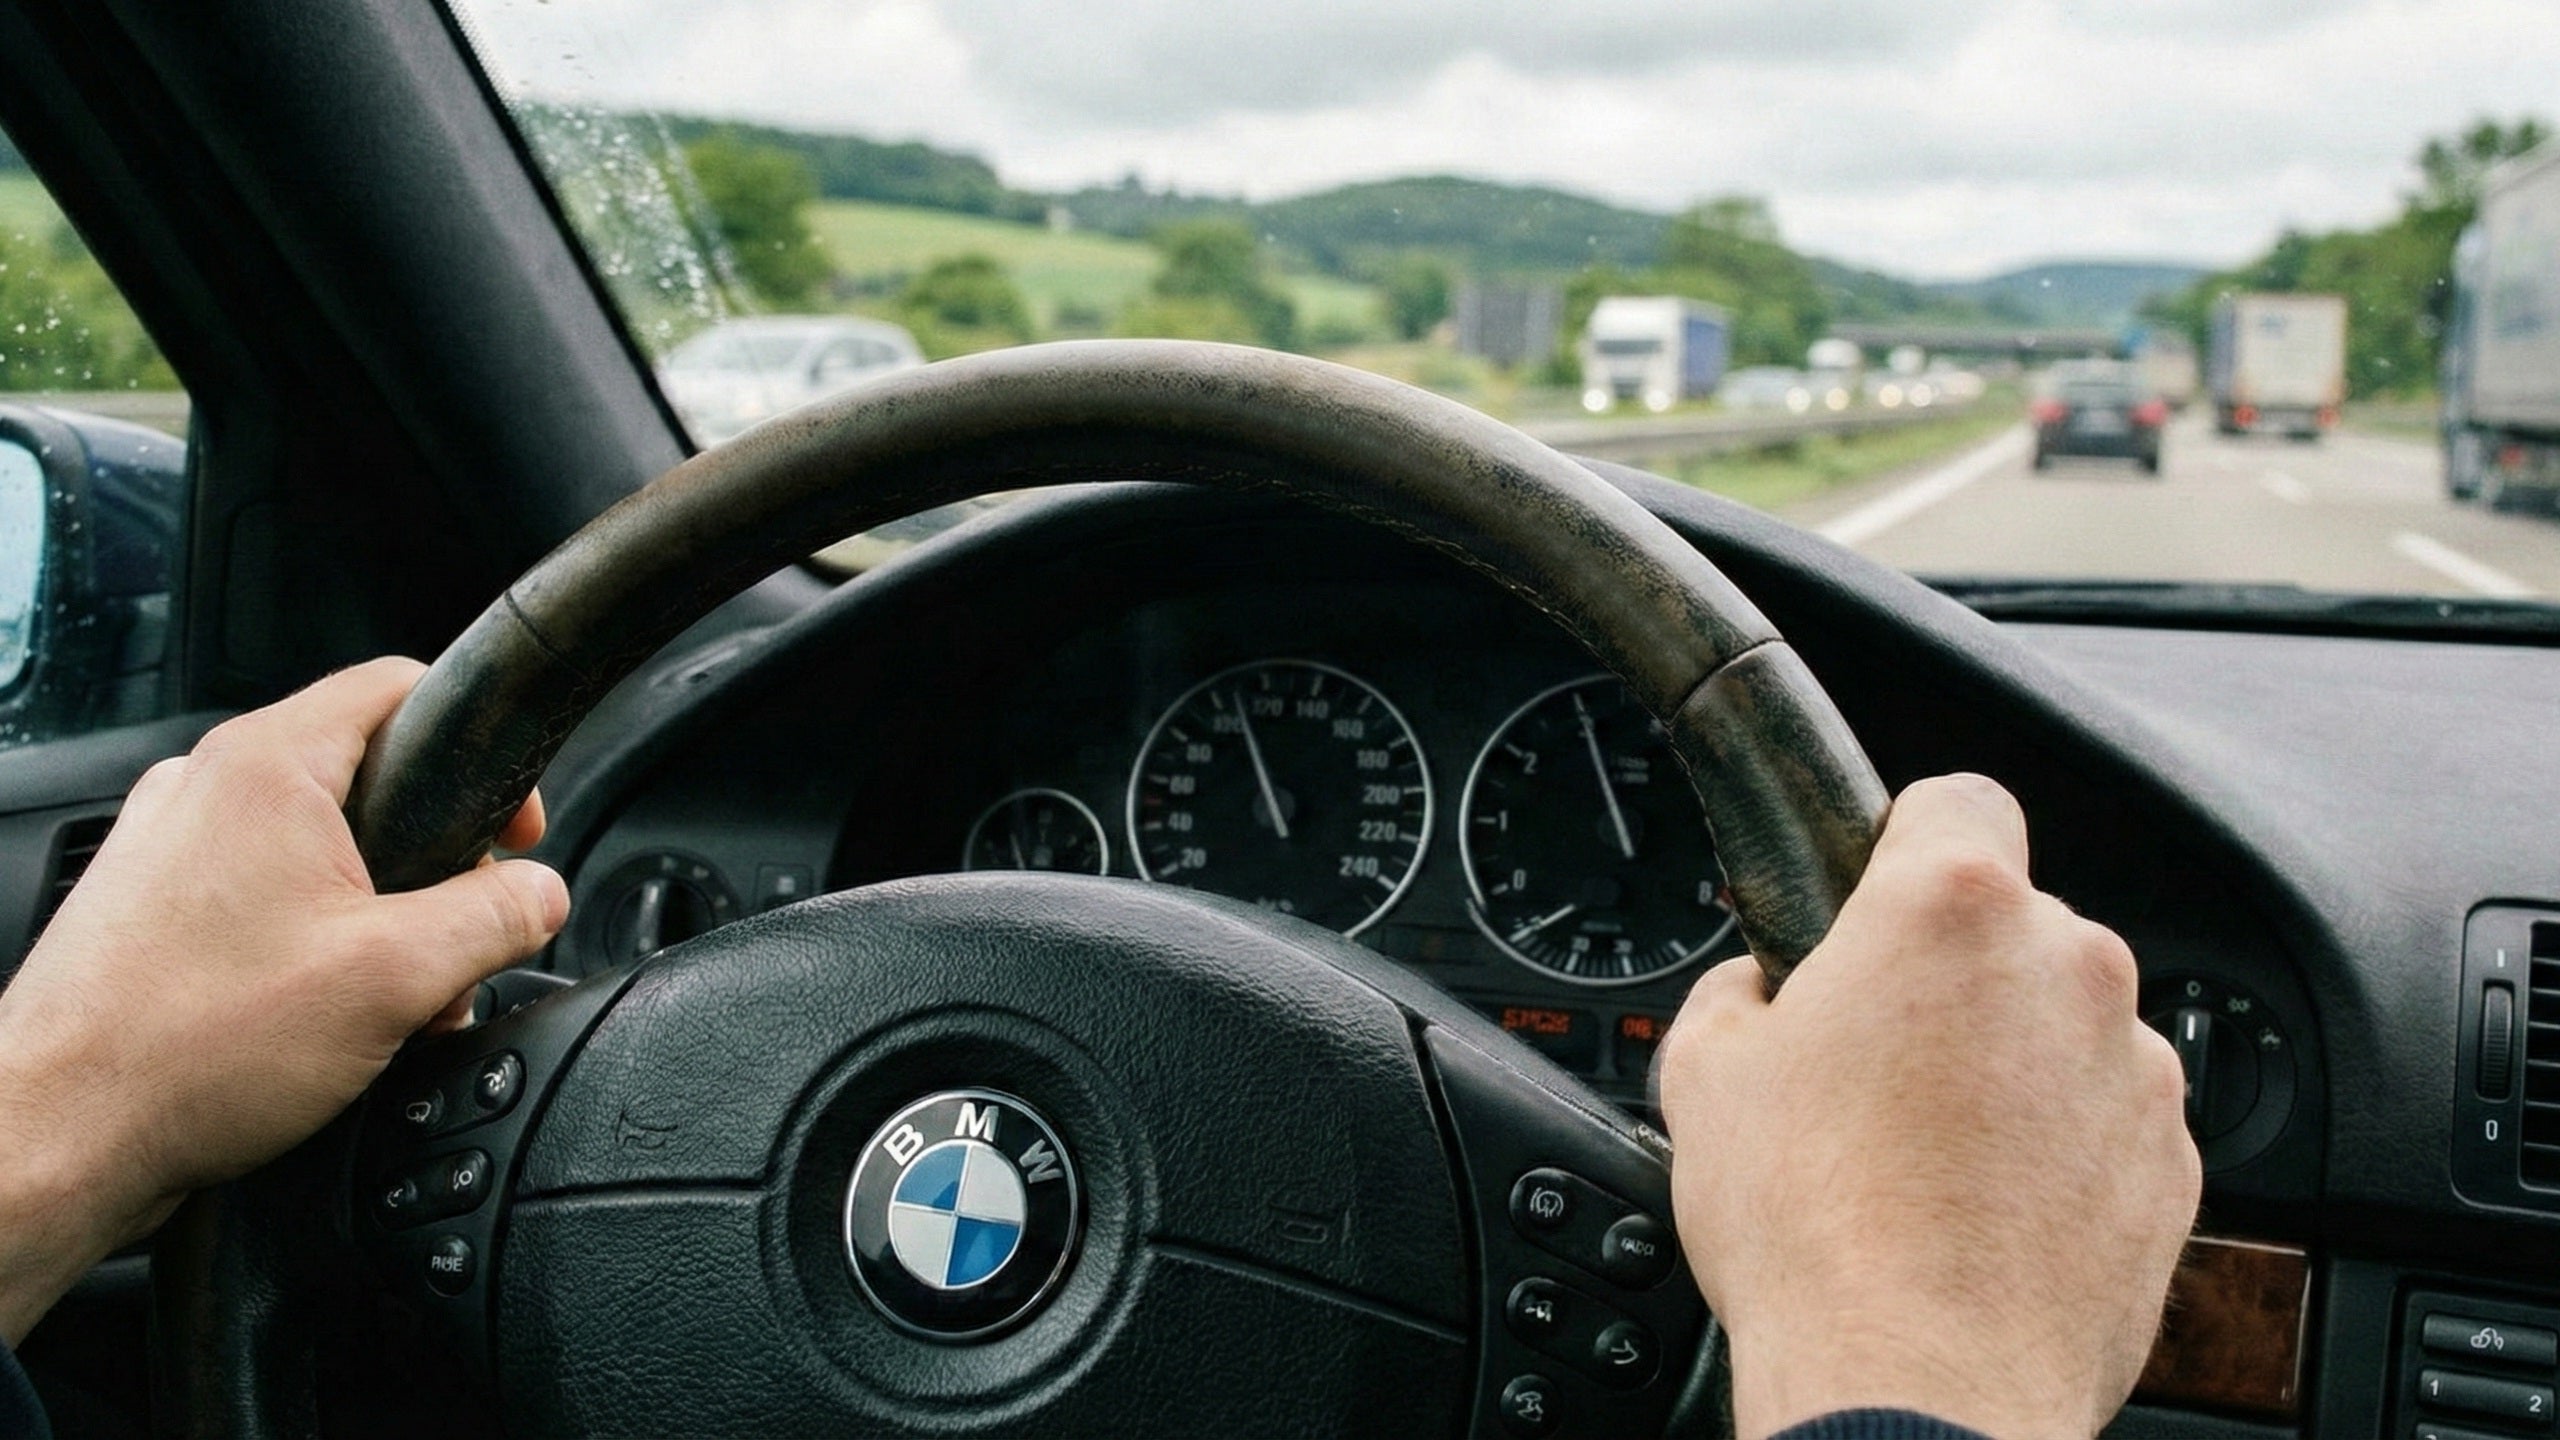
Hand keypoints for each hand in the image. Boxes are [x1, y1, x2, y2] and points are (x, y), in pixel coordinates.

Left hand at [0, 658, 568, 1341]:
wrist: (59, 1137)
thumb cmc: (189, 1050)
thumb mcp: (398, 977)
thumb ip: (495, 917)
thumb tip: (540, 895)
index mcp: (267, 767)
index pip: (401, 687)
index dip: (481, 752)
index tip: (513, 828)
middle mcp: (206, 788)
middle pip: (366, 780)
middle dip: (433, 865)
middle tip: (454, 942)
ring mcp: (166, 847)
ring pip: (315, 849)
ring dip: (375, 917)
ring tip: (385, 1002)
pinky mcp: (149, 910)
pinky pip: (261, 898)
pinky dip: (311, 943)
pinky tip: (323, 1019)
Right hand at [1657, 774, 2197, 1439]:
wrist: (1918, 1388)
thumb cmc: (1815, 1232)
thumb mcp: (1706, 1076)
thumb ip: (1738, 993)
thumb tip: (1758, 994)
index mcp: (1951, 907)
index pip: (1956, 797)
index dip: (1905, 841)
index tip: (1876, 894)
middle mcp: (2069, 965)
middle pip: (2013, 925)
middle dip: (1950, 976)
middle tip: (1872, 1059)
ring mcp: (2135, 1069)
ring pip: (2065, 1027)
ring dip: (2010, 1065)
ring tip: (1926, 1157)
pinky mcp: (2176, 1166)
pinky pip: (2107, 1122)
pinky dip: (2058, 1151)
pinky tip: (1982, 1212)